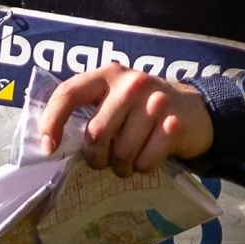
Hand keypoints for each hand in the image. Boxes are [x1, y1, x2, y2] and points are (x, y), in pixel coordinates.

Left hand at [35, 63, 213, 176]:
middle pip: (96, 134)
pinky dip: (142, 168)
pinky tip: (148, 157)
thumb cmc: (142, 110)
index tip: (49, 147)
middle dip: (96, 157)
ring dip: (121, 167)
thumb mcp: (116, 99)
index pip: (68, 93)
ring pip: (121, 153)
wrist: (194, 111)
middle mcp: (131, 83)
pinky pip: (145, 162)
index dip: (52, 122)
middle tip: (103, 161)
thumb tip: (53, 144)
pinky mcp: (174, 125)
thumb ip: (90, 110)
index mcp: (108, 75)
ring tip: (127, 161)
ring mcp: (156, 103)